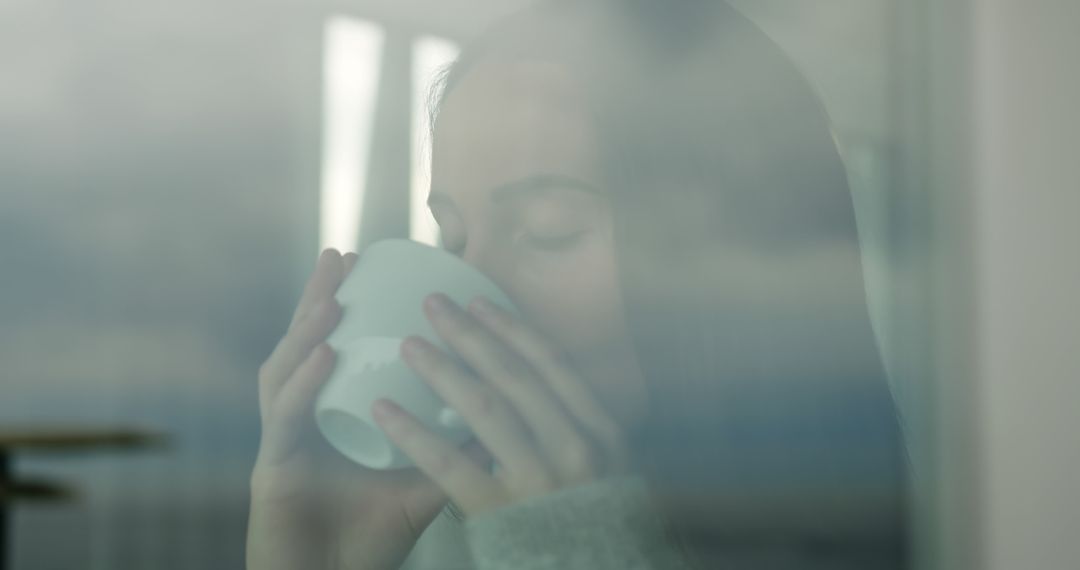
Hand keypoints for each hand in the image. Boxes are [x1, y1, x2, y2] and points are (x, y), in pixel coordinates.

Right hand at [248, 250, 486, 569]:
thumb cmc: (370, 541)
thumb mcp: (420, 487)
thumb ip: (454, 454)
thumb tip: (503, 417)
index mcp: (327, 417)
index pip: (332, 352)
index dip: (345, 310)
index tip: (371, 270)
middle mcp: (298, 422)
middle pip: (303, 348)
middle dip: (318, 298)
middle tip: (341, 256)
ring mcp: (281, 444)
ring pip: (285, 372)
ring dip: (306, 328)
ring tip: (333, 293)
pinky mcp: (271, 471)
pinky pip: (286, 419)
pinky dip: (303, 383)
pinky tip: (324, 354)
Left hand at [371, 292, 631, 516]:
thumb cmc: (593, 524)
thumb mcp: (608, 469)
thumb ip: (578, 427)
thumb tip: (536, 376)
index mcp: (603, 432)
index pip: (552, 365)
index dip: (512, 329)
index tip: (479, 300)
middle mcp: (576, 449)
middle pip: (514, 377)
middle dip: (470, 335)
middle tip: (432, 305)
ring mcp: (539, 480)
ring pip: (484, 410)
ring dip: (442, 370)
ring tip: (408, 345)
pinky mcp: (501, 512)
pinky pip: (449, 464)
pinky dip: (413, 432)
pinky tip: (384, 410)